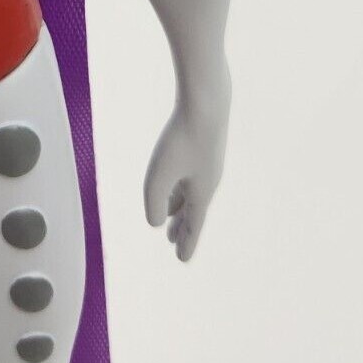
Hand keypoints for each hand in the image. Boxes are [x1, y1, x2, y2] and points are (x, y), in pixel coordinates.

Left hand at [143, 72, 229, 262]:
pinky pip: (189, 177)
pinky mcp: (201, 148)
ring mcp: (206, 164)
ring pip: (190, 193)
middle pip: (192, 211)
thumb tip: (156, 224)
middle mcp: (207, 181)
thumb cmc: (182, 138)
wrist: (207, 102)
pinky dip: (181, 189)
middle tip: (173, 243)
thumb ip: (155, 201)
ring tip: (171, 219)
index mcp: (202, 192)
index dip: (186, 243)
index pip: (193, 225)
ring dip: (180, 208)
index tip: (181, 260)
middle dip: (182, 228)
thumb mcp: (160, 173)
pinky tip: (176, 183)